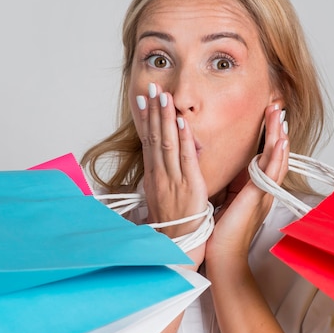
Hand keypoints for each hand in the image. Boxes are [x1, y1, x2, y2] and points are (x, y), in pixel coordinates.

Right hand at [132, 82, 208, 267]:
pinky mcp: (190, 186)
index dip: (145, 119)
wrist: (178, 245)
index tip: (142, 99)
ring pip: (167, 143)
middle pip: (155, 137)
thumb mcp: (160, 195)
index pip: (147, 141)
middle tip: (153, 87)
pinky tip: (181, 122)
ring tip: (164, 96)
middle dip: (154, 111)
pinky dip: (183, 139)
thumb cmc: (172, 222)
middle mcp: (160, 175)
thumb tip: (159, 159)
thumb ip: (160, 175)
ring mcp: (174, 179)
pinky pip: (186, 159)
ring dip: (165, 118)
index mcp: (153, 176)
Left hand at [207, 104, 288, 263]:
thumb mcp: (227, 200)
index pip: (266, 156)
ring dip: (279, 136)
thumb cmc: (221, 232)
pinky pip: (271, 173)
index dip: (269, 135)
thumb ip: (232, 183)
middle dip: (276, 129)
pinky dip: (277, 156)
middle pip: (275, 153)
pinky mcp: (259, 198)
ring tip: (280, 115)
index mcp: (255, 189)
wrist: (221, 255)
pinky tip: (281, 141)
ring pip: (277, 159)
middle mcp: (264, 189)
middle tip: (276, 106)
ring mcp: (264, 194)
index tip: (268, 116)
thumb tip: (230, 168)